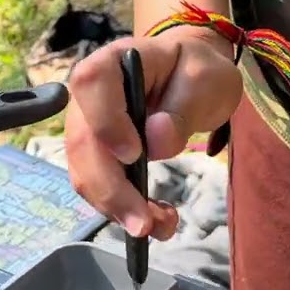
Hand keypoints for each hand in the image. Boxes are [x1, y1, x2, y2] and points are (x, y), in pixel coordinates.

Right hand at [65, 29, 240, 238]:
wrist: (191, 78)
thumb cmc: (197, 70)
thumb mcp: (207, 80)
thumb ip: (184, 107)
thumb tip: (156, 141)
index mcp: (113, 62)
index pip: (91, 84)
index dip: (105, 122)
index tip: (134, 155)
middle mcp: (88, 96)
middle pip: (82, 143)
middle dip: (110, 190)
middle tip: (143, 225)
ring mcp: (88, 127)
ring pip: (85, 173)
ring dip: (116, 208)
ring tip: (159, 227)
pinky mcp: (97, 155)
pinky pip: (98, 186)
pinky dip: (122, 209)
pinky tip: (153, 218)